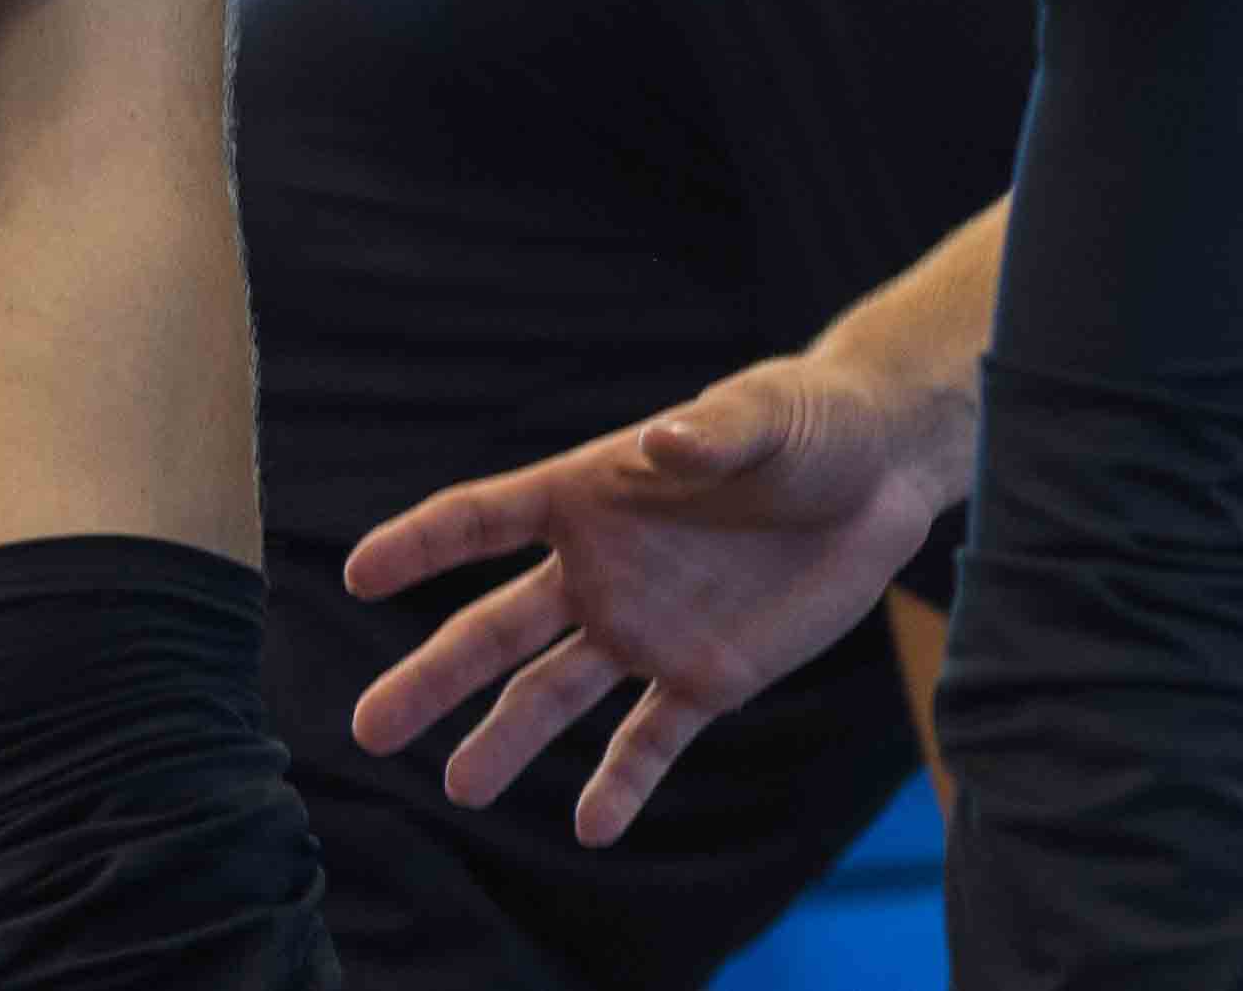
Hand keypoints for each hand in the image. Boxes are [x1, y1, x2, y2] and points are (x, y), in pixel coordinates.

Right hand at [343, 350, 965, 842]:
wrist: (882, 476)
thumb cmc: (810, 421)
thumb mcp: (766, 413)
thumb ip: (713, 433)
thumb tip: (663, 444)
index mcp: (594, 493)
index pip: (486, 520)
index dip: (422, 544)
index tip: (359, 574)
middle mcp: (603, 570)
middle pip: (497, 631)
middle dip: (433, 678)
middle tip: (368, 729)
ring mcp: (649, 628)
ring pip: (557, 695)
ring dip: (508, 740)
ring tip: (461, 789)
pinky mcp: (707, 677)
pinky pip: (651, 740)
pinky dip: (621, 785)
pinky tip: (590, 828)